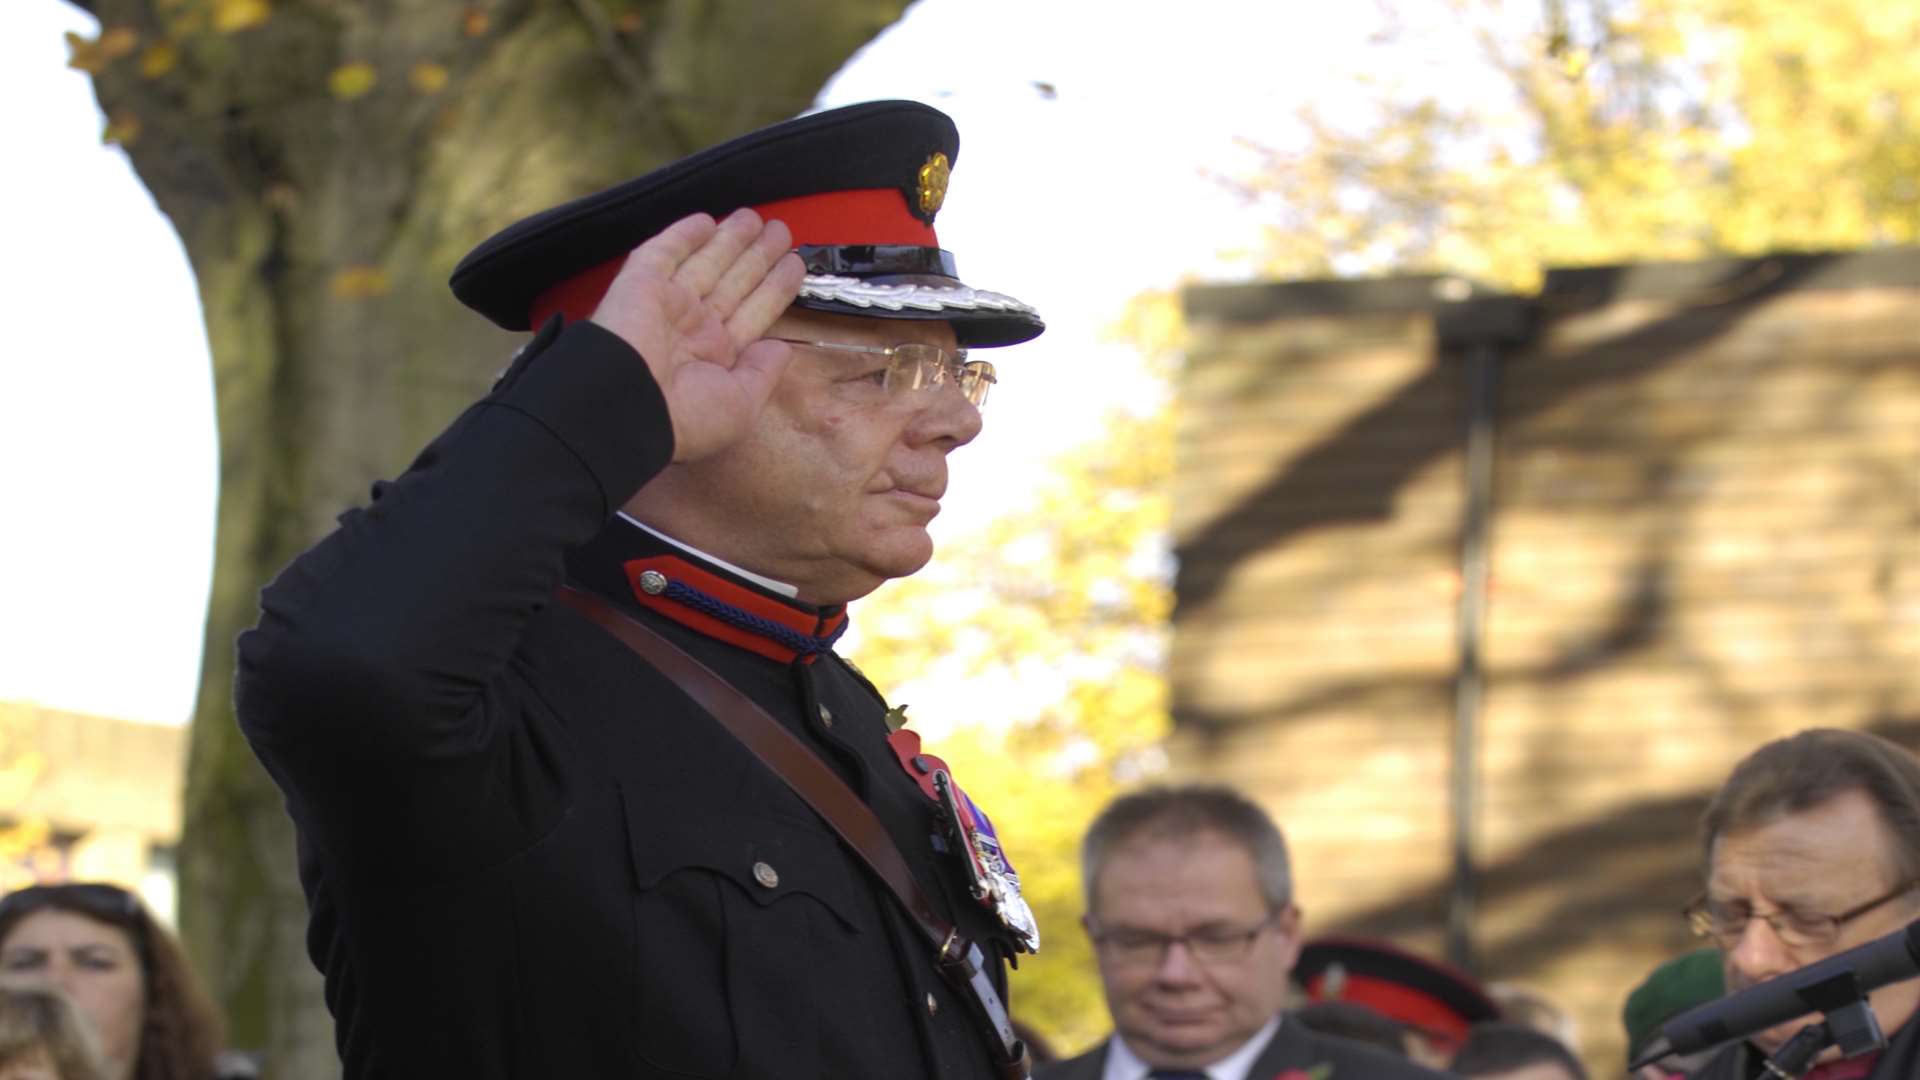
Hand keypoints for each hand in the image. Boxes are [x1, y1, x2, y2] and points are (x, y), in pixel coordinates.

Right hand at [589, 208, 805, 462]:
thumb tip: (782, 348)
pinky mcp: (640, 283)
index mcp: (714, 358)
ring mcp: (667, 304)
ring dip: (731, 239)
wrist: (626, 406)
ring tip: (758, 218)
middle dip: (757, 257)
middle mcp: (692, 328)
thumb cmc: (685, 417)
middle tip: (781, 232)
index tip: (794, 266)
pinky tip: (706, 219)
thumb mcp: (740, 406)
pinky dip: (683, 234)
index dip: (774, 289)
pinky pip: (664, 252)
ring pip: (706, 262)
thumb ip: (763, 373)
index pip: (753, 314)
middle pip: (734, 282)